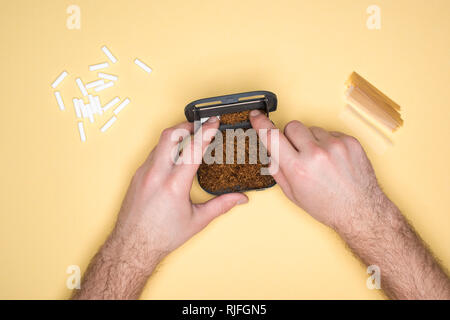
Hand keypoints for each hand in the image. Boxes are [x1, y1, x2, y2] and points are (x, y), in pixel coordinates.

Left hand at [107, 117, 247, 269]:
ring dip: (175, 137)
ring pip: (160, 143)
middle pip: (170, 135)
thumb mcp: (197, 221)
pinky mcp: (136, 176)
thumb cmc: (161, 236)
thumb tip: (239, 198)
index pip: (193, 148)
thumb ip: (221, 205)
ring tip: (189, 140)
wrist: (132, 246)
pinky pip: (152, 154)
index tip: (214, 121)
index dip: (206, 131)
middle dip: (187, 125)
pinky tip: (174, 158)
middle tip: (199, 125)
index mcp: (174, 184)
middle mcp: (156, 174)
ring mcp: (143, 173)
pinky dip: (165, 150)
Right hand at [249, 109, 385, 232]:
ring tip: (321, 160)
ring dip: (312, 140)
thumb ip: (277, 170)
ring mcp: (335, 146)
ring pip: (312, 129)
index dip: (260, 123)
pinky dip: (328, 143)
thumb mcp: (293, 194)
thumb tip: (270, 151)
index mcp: (298, 168)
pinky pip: (330, 132)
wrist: (360, 211)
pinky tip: (333, 160)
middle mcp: (316, 154)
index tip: (256, 115)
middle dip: (292, 137)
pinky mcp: (350, 141)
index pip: (272, 137)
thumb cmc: (327, 206)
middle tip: (299, 153)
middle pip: (292, 126)